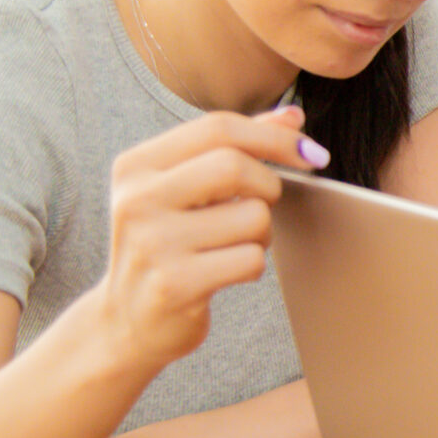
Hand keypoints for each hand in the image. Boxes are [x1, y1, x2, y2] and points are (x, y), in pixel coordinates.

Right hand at [94, 105, 326, 374]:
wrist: (126, 320)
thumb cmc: (167, 244)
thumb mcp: (185, 189)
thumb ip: (235, 147)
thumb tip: (292, 116)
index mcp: (136, 165)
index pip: (218, 127)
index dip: (274, 136)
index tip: (310, 154)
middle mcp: (137, 199)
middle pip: (235, 165)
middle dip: (268, 186)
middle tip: (260, 207)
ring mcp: (152, 243)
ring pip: (253, 217)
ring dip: (261, 234)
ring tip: (233, 245)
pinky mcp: (172, 285)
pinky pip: (249, 260)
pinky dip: (253, 264)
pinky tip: (227, 271)